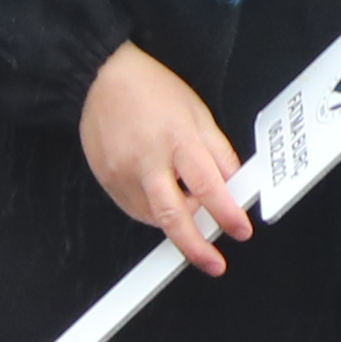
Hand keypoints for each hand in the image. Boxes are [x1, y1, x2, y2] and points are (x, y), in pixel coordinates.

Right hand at [79, 43, 248, 275]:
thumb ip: (218, 152)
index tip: (239, 230)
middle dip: (195, 246)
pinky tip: (162, 193)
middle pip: (172, 216)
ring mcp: (122, 173)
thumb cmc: (150, 89)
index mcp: (177, 138)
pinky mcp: (107, 180)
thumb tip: (235, 185)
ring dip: (176, 222)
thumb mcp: (197, 113)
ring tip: (188, 203)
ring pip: (154, 217)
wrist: (101, 78)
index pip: (208, 186)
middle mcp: (147, 159)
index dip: (226, 214)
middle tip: (213, 263)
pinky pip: (135, 209)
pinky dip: (154, 212)